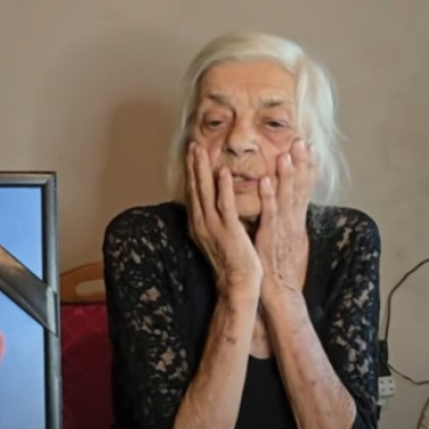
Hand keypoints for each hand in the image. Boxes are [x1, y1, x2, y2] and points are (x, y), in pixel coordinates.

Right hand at [186, 142, 261, 297]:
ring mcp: (213, 227)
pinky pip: (225, 205)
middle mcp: (201, 223)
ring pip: (205, 192)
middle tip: (192, 144)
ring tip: (201, 150)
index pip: (193, 192)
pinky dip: (223, 187)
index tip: (191, 154)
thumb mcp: (218, 237)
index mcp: (199, 224)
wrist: (237, 284)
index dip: (191, 171)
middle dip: (193, 165)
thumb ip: (215, 219)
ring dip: (202, 169)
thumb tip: (217, 203)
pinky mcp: (229, 231)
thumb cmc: (232, 262)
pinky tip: (222, 171)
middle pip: (195, 188)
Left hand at [255, 138, 315, 296]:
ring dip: (287, 175)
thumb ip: (290, 218)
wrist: (280, 291)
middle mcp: (293, 220)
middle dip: (302, 164)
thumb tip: (290, 203)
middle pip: (300, 188)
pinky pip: (269, 214)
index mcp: (297, 219)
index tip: (309, 147)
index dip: (308, 167)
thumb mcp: (291, 237)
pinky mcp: (269, 236)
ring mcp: (282, 228)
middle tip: (302, 141)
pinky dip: (268, 196)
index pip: (305, 188)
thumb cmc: (282, 265)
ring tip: (286, 154)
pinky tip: (265, 180)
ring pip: (286, 197)